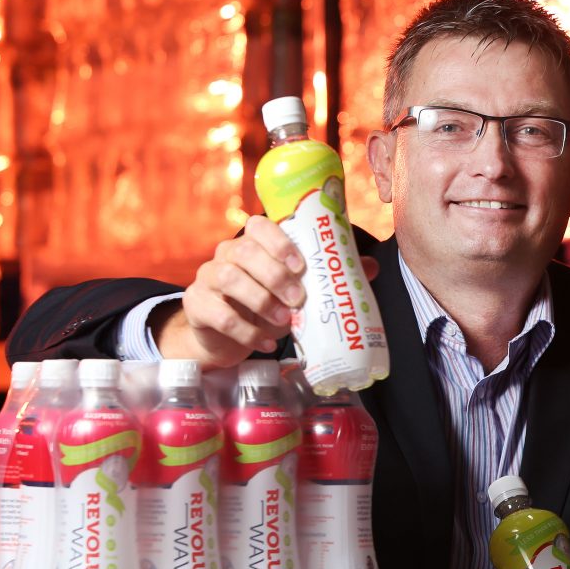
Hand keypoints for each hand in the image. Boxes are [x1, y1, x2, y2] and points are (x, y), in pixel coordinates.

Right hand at [155, 215, 378, 368]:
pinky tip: (266, 342)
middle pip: (243, 251)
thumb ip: (328, 276)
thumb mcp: (296, 290)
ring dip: (261, 301)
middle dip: (275, 275)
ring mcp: (208, 278)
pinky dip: (246, 331)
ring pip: (229, 279)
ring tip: (284, 322)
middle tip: (298, 300)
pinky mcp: (197, 306)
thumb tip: (371, 267)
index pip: (259, 226)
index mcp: (252, 244)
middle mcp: (226, 254)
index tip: (301, 265)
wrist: (224, 336)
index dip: (279, 242)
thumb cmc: (266, 304)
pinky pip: (219, 314)